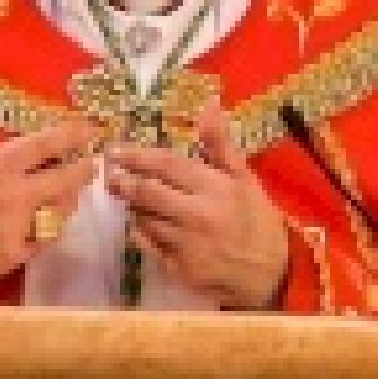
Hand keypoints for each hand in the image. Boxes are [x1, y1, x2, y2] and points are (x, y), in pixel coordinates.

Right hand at [0, 76, 101, 301]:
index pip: (44, 146)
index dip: (71, 135)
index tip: (89, 129)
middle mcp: (12, 199)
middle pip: (64, 180)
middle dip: (83, 169)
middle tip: (92, 162)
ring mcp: (14, 231)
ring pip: (59, 212)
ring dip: (69, 199)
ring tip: (72, 190)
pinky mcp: (12, 258)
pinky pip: (43, 240)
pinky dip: (51, 228)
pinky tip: (50, 221)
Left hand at [111, 108, 290, 308]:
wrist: (269, 274)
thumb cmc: (257, 220)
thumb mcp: (244, 179)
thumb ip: (220, 144)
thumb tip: (209, 105)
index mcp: (215, 189)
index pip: (167, 165)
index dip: (137, 155)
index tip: (115, 150)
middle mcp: (197, 216)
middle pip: (147, 193)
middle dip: (122, 181)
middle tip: (108, 172)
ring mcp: (186, 246)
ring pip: (143, 219)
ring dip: (132, 205)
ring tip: (127, 194)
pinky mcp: (178, 269)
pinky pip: (147, 244)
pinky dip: (139, 229)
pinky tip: (141, 221)